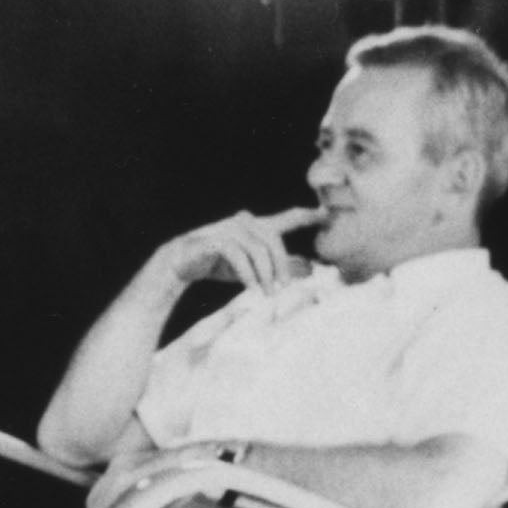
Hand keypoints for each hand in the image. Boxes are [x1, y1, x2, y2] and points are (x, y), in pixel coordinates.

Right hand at [151, 206, 320, 293]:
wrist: (181, 264)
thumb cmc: (219, 264)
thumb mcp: (253, 268)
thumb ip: (278, 266)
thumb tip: (308, 269)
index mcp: (256, 226)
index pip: (287, 218)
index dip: (307, 216)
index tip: (326, 214)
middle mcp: (244, 222)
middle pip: (273, 240)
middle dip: (281, 265)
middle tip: (282, 289)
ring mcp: (228, 229)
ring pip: (257, 250)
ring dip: (264, 275)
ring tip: (265, 294)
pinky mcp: (214, 240)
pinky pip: (238, 256)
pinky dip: (247, 274)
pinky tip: (250, 288)